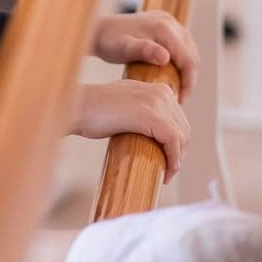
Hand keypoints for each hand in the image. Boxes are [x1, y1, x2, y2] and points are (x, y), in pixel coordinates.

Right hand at [73, 79, 189, 182]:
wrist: (79, 106)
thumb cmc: (95, 111)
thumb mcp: (126, 104)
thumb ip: (141, 110)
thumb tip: (151, 132)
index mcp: (155, 88)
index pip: (178, 118)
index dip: (177, 141)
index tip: (168, 158)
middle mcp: (160, 92)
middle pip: (183, 127)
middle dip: (179, 151)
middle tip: (168, 169)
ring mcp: (157, 102)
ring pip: (181, 136)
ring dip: (177, 159)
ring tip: (166, 173)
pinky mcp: (152, 116)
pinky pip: (173, 142)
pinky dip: (173, 160)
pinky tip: (166, 172)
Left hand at [93, 11, 198, 101]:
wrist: (98, 29)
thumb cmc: (109, 42)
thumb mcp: (124, 49)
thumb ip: (144, 51)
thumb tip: (165, 57)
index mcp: (164, 28)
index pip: (189, 59)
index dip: (188, 82)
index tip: (181, 100)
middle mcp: (168, 21)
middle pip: (191, 54)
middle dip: (189, 77)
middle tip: (179, 97)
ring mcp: (166, 20)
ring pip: (188, 49)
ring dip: (185, 68)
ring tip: (176, 88)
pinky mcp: (162, 23)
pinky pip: (180, 44)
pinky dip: (179, 59)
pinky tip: (170, 74)